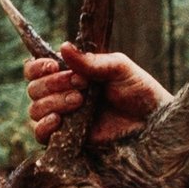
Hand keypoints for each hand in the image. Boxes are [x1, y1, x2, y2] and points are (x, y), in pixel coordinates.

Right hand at [24, 47, 170, 146]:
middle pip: (34, 89)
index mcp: (71, 76)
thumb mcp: (119, 69)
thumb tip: (63, 46)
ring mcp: (64, 119)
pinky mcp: (67, 141)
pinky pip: (41, 135)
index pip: (37, 70)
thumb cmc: (140, 92)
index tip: (53, 65)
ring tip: (79, 101)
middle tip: (81, 84)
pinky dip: (44, 125)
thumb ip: (91, 61)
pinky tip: (59, 119)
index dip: (37, 67)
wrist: (154, 123)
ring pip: (35, 110)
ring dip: (53, 102)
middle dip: (53, 84)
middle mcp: (62, 96)